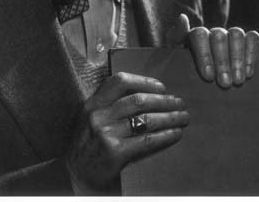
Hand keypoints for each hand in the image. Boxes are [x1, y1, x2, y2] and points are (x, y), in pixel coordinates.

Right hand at [66, 72, 188, 191]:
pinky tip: (176, 134)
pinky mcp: (114, 153)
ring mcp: (105, 133)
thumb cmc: (88, 149)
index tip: (161, 87)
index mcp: (92, 103)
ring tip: (183, 117)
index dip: (144, 81)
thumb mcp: (92, 121)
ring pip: (146, 118)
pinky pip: (147, 140)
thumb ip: (111, 107)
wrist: (75, 178)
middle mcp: (98, 115)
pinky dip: (165, 135)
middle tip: (180, 103)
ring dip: (169, 116)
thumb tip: (148, 96)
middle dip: (164, 100)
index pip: (120, 81)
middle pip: (138, 100)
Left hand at [167, 14, 258, 88]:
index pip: (200, 35)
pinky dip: (252, 53)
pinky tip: (249, 72)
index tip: (208, 76)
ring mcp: (231, 35)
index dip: (205, 55)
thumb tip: (182, 17)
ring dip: (238, 58)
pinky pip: (253, 38)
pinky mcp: (248, 40)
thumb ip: (175, 36)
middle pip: (219, 36)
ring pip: (236, 34)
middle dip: (222, 61)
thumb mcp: (175, 56)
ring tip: (238, 80)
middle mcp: (214, 32)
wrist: (203, 80)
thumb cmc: (187, 69)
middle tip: (225, 83)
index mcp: (195, 35)